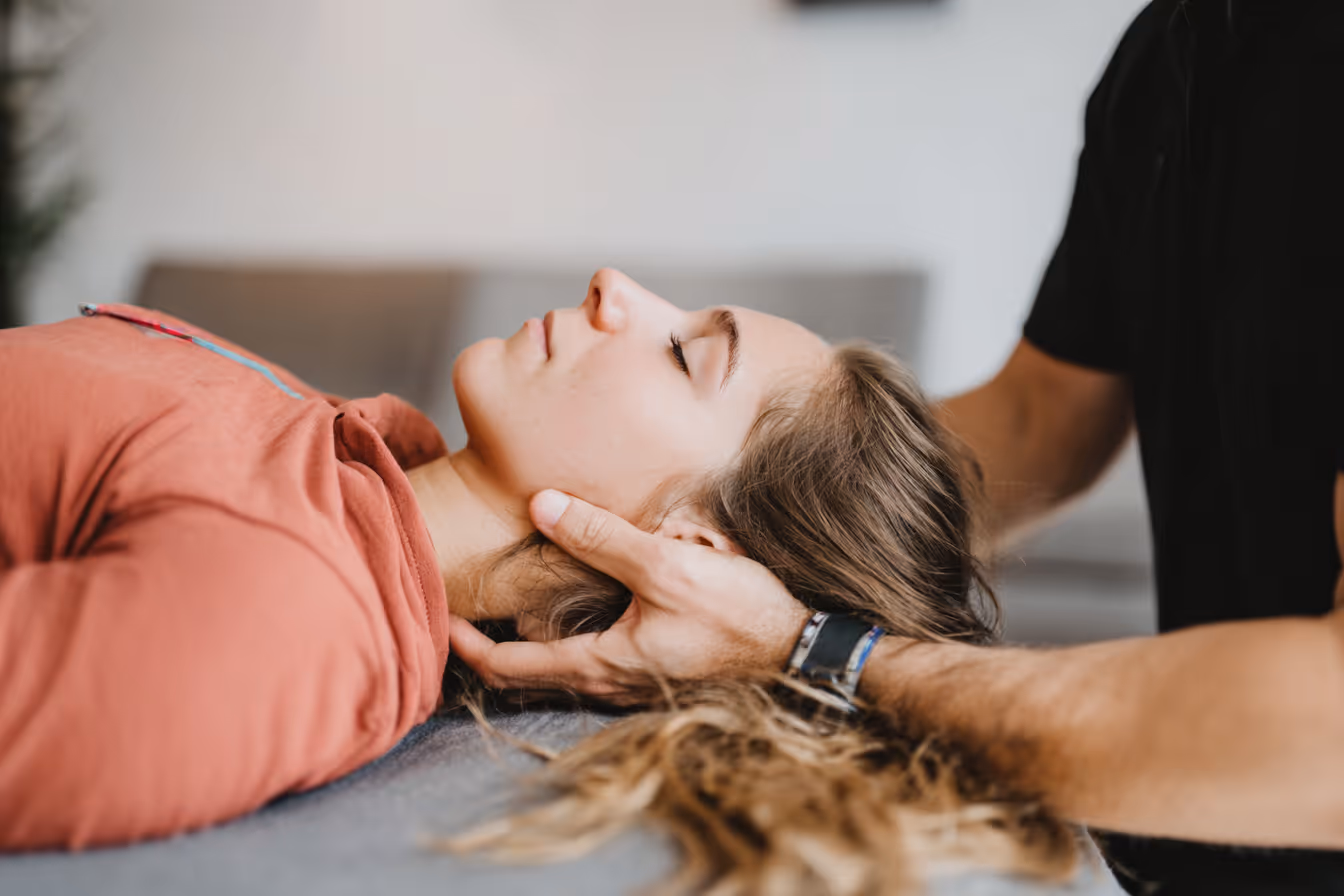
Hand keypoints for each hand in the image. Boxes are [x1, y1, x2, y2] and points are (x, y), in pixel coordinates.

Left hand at [448, 490, 810, 704]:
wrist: (800, 650)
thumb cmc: (736, 612)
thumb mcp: (665, 565)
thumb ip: (602, 536)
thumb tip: (541, 505)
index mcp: (600, 662)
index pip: (510, 666)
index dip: (467, 645)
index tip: (439, 620)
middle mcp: (609, 681)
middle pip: (528, 675)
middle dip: (490, 648)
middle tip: (464, 615)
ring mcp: (634, 680)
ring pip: (561, 670)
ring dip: (528, 645)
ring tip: (507, 608)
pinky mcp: (656, 668)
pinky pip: (594, 660)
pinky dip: (565, 640)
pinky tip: (575, 607)